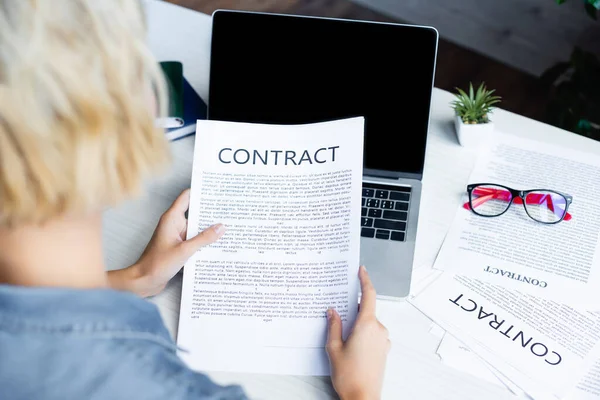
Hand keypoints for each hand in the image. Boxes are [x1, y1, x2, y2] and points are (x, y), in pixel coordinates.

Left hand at [108, 189, 224, 296]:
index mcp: (172, 218)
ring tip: (229, 228)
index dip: (201, 192)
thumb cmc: (157, 264)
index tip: (216, 190)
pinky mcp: (179, 247)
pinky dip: (204, 242)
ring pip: (196, 228)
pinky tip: (217, 245)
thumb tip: (221, 227)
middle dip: (211, 213)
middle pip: (195, 213)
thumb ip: (204, 238)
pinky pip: (194, 240)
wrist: (143, 281)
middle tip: (230, 211)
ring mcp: (176, 236)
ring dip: (209, 230)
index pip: (187, 197)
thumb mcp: (185, 250)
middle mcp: (174, 224)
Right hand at [326, 266, 389, 399]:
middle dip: (353, 308)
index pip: (369, 295)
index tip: (361, 270)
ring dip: (357, 322)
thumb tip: (333, 312)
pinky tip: (350, 343)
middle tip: (338, 309)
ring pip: (369, 322)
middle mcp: (378, 330)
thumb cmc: (350, 377)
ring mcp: (383, 340)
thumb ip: (334, 326)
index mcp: (366, 325)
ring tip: (341, 334)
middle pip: (367, 309)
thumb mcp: (334, 348)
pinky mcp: (383, 349)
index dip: (365, 280)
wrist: (363, 398)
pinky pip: (373, 333)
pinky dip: (362, 332)